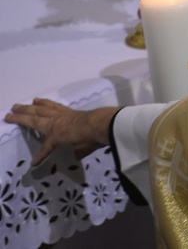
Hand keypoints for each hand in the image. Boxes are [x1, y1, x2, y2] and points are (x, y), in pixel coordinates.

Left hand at [4, 98, 118, 165]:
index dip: (46, 104)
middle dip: (29, 107)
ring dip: (23, 115)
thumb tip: (78, 155)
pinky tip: (34, 162)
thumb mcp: (91, 133)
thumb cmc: (99, 125)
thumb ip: (82, 147)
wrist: (98, 125)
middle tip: (17, 105)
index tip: (37, 100)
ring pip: (36, 117)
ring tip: (13, 112)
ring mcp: (56, 124)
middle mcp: (62, 117)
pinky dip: (41, 156)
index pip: (57, 109)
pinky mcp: (54, 136)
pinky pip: (45, 148)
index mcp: (72, 115)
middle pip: (42, 110)